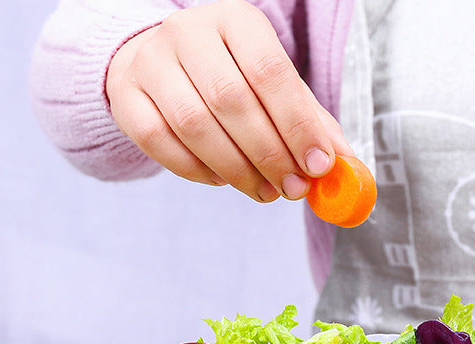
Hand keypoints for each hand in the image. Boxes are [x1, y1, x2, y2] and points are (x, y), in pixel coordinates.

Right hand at [105, 0, 351, 200]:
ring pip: (194, 125)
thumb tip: (347, 167)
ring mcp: (150, 63)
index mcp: (235, 21)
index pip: (269, 70)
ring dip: (237, 170)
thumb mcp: (275, 89)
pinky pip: (160, 144)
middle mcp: (188, 33)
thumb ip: (311, 123)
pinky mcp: (127, 98)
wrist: (161, 65)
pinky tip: (222, 179)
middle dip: (269, 154)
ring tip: (265, 192)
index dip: (296, 123)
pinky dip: (197, 170)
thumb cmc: (231, 78)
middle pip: (231, 100)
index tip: (318, 165)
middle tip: (293, 189)